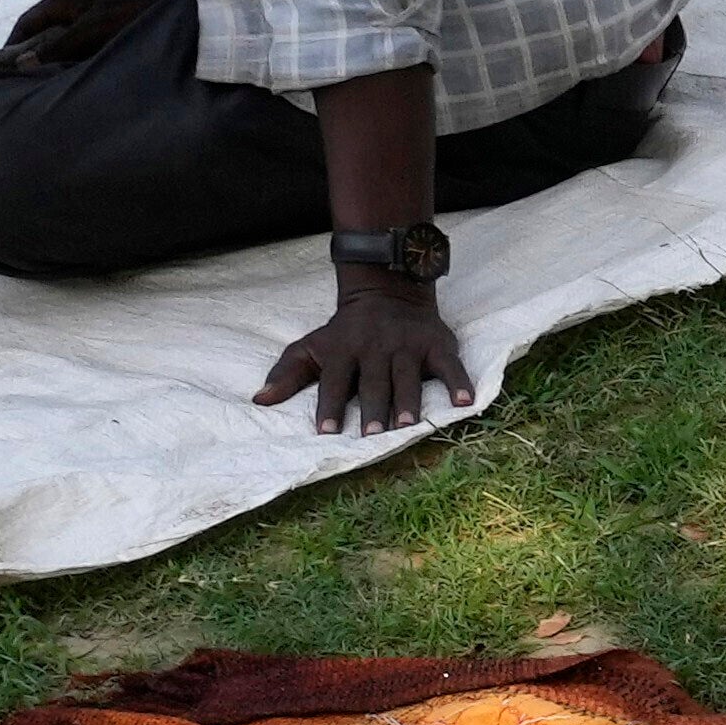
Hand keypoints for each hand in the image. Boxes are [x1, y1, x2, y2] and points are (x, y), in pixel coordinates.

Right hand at [2, 0, 167, 69]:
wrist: (170, 6)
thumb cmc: (128, 17)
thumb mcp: (88, 34)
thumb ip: (57, 48)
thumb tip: (22, 64)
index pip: (27, 21)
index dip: (13, 44)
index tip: (2, 67)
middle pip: (42, 27)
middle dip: (30, 49)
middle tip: (20, 75)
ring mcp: (90, 7)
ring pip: (60, 32)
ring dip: (51, 51)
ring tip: (42, 76)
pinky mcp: (105, 17)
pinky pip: (78, 35)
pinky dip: (70, 50)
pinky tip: (70, 67)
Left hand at [257, 256, 473, 434]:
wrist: (386, 290)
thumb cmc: (345, 331)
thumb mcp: (312, 346)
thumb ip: (288, 374)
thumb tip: (260, 400)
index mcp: (344, 350)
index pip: (335, 381)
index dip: (331, 406)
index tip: (327, 431)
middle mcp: (376, 348)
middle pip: (374, 382)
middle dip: (373, 407)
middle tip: (373, 434)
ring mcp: (408, 345)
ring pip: (408, 376)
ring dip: (409, 400)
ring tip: (408, 424)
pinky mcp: (436, 344)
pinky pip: (450, 365)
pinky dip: (459, 382)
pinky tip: (465, 402)